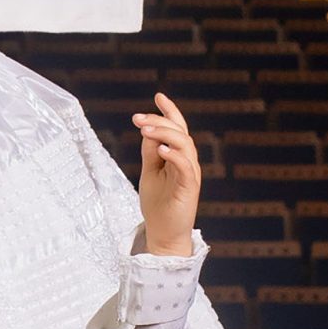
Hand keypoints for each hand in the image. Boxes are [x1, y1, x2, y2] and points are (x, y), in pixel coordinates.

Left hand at [132, 92, 200, 256]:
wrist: (164, 233)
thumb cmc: (158, 203)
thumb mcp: (150, 172)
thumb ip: (150, 151)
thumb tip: (147, 130)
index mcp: (179, 157)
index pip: (178, 129)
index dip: (170, 111)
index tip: (158, 96)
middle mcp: (188, 162)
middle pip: (180, 132)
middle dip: (159, 121)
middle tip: (137, 118)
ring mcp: (190, 175)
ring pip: (185, 145)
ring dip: (164, 134)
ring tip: (145, 130)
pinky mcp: (189, 188)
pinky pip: (186, 167)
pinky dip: (175, 155)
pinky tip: (161, 149)